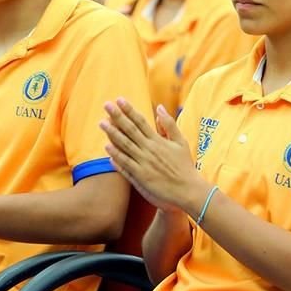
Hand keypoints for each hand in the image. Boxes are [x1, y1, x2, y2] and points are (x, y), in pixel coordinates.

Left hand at [100, 100, 207, 215]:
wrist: (188, 190)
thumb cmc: (185, 166)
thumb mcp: (181, 142)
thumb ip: (169, 124)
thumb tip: (159, 107)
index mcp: (158, 141)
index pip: (141, 121)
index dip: (129, 110)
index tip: (119, 100)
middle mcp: (149, 150)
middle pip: (130, 130)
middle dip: (117, 116)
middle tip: (106, 105)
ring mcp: (144, 163)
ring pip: (125, 145)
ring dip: (112, 133)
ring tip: (102, 123)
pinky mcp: (141, 176)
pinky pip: (125, 164)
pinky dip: (116, 156)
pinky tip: (107, 148)